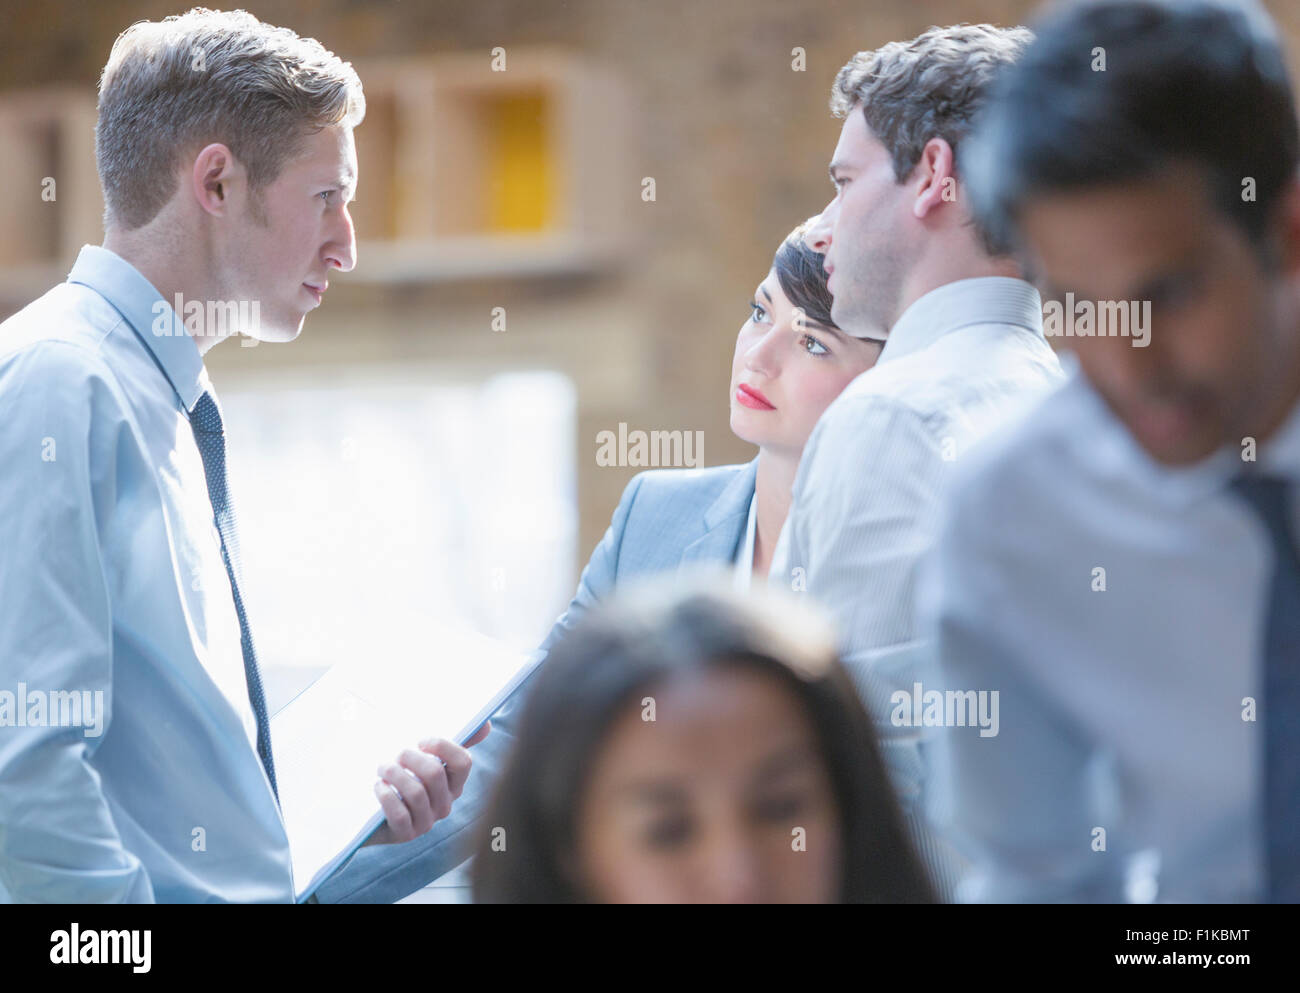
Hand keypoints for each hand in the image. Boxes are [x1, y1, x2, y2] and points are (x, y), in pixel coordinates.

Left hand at [365, 721, 491, 845]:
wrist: (372, 809)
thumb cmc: (403, 776)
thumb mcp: (426, 757)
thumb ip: (454, 742)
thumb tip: (486, 725)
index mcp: (454, 784)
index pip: (463, 762)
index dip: (442, 746)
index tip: (421, 740)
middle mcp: (445, 804)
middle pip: (435, 774)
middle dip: (411, 758)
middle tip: (395, 754)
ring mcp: (427, 822)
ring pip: (417, 793)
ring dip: (395, 774)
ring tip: (382, 768)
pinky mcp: (406, 834)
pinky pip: (400, 815)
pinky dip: (387, 796)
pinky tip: (379, 786)